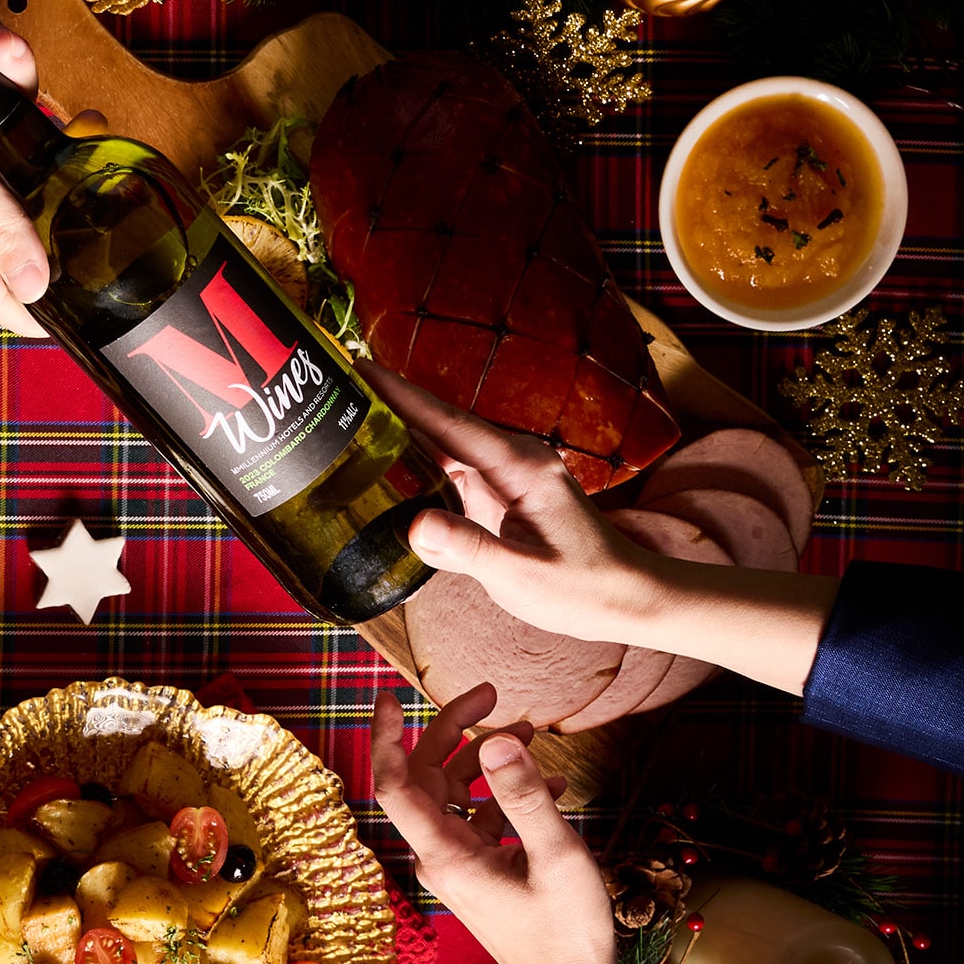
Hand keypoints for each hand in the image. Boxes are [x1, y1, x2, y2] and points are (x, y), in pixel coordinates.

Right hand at [357, 360, 655, 642]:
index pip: (448, 423)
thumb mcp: (521, 575)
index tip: (360, 367)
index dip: (401, 395)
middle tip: (336, 388)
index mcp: (520, 468)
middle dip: (389, 402)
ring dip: (398, 431)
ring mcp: (507, 475)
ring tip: (347, 419)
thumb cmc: (583, 587)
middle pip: (439, 424)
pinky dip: (415, 462)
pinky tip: (385, 462)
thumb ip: (467, 548)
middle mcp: (513, 460)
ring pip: (441, 445)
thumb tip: (412, 525)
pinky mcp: (500, 493)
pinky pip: (449, 470)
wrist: (627, 596)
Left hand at [372, 685, 644, 963]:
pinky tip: (551, 784)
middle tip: (492, 693)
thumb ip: (525, 795)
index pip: (394, 783)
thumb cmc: (567, 933)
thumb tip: (498, 738)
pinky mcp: (480, 871)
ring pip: (457, 794)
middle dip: (455, 730)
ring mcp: (459, 864)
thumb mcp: (557, 857)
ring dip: (488, 760)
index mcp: (444, 852)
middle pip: (428, 776)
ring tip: (532, 730)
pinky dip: (508, 795)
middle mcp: (440, 855)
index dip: (385, 735)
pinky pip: (481, 819)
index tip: (389, 695)